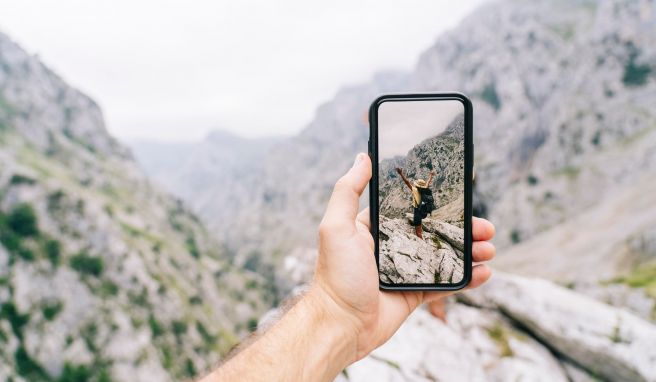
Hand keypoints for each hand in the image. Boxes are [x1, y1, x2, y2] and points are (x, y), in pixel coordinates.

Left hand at [311, 153, 495, 361]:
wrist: (341, 325)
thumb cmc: (336, 274)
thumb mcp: (337, 226)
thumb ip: (348, 190)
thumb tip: (363, 156)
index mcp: (377, 227)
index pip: (413, 208)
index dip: (437, 202)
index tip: (461, 195)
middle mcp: (393, 246)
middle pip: (436, 230)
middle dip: (463, 228)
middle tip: (486, 228)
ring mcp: (406, 270)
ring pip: (446, 256)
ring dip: (471, 251)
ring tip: (490, 249)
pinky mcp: (415, 294)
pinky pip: (446, 284)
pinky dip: (467, 279)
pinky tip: (484, 273)